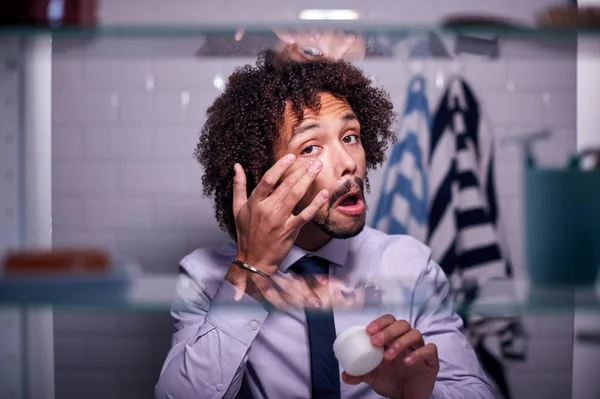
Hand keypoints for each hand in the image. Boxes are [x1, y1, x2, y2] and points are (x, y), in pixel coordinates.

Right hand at [226, 153, 329, 303]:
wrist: (254, 259)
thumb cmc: (246, 233)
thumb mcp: (237, 209)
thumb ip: (239, 186)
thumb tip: (237, 166)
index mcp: (255, 202)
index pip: (268, 180)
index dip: (280, 166)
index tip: (291, 156)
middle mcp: (267, 209)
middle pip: (286, 185)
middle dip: (300, 170)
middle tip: (312, 159)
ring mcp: (280, 220)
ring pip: (296, 196)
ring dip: (308, 180)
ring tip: (317, 167)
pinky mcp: (290, 230)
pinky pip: (305, 215)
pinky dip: (315, 204)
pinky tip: (324, 194)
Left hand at [342, 315, 438, 398]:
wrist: (406, 397)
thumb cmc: (391, 381)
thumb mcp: (372, 377)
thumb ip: (359, 374)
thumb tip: (344, 375)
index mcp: (393, 339)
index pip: (389, 321)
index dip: (380, 322)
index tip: (368, 331)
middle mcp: (407, 340)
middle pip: (402, 324)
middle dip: (388, 331)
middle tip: (375, 342)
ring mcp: (420, 348)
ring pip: (415, 333)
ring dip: (400, 342)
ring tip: (388, 356)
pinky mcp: (431, 360)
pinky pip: (430, 349)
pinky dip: (418, 353)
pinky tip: (407, 361)